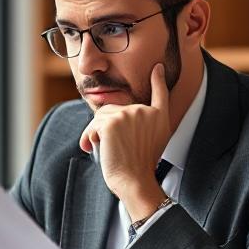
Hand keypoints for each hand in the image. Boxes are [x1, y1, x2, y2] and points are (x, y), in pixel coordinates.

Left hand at [79, 63, 172, 217]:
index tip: (157, 67)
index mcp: (159, 117)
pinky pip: (93, 124)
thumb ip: (144, 124)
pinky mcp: (112, 122)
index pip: (160, 92)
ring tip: (98, 148)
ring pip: (102, 116)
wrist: (135, 181)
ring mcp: (129, 114)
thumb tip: (120, 113)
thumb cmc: (139, 168)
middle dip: (105, 127)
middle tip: (105, 146)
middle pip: (116, 109)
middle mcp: (145, 111)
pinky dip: (88, 137)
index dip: (158, 79)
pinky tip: (93, 147)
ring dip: (94, 132)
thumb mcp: (153, 142)